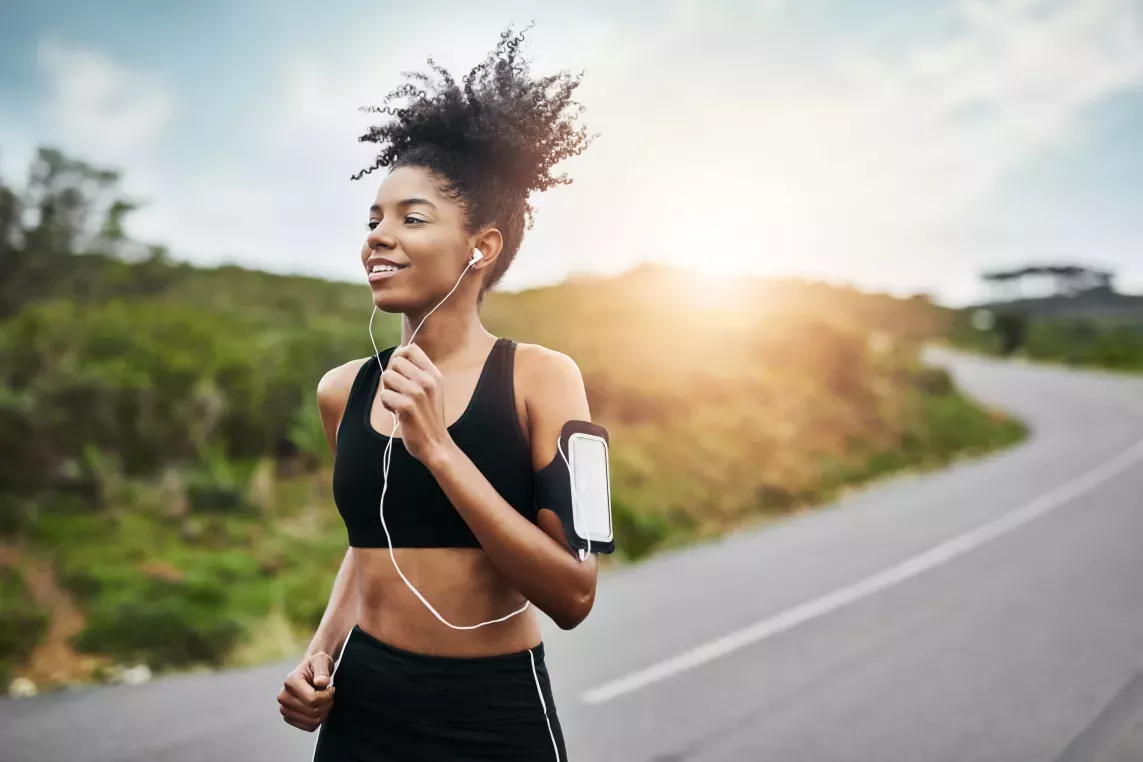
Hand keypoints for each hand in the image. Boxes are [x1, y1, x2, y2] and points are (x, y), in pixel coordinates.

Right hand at [277, 652, 334, 731]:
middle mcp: (283, 696)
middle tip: (330, 694)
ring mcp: (284, 709)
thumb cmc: (317, 665)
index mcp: (290, 682)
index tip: (331, 688)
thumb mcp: (322, 661)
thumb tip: (321, 682)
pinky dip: (319, 720)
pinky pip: (309, 727)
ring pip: (312, 721)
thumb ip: (322, 670)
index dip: (327, 696)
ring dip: (324, 712)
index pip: (312, 699)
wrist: (310, 672)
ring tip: (325, 701)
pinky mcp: (289, 718)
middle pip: (312, 711)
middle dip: (327, 704)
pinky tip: (320, 708)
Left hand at [380, 344, 454, 465]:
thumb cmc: (429, 416)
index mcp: (434, 375)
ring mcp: (417, 393)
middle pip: (395, 361)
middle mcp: (427, 381)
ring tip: (399, 402)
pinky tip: (397, 412)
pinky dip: (387, 404)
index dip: (400, 357)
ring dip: (388, 390)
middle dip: (392, 376)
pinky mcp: (406, 407)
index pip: (411, 349)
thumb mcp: (434, 390)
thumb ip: (420, 371)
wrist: (436, 444)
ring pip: (387, 376)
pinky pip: (384, 395)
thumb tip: (399, 352)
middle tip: (399, 392)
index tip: (401, 373)